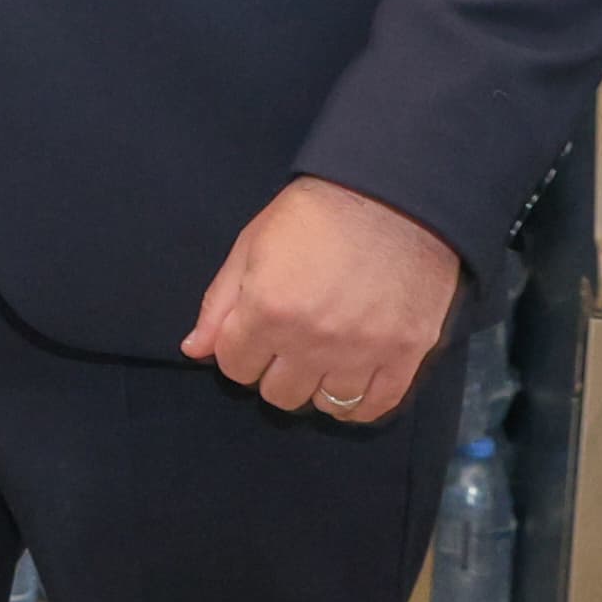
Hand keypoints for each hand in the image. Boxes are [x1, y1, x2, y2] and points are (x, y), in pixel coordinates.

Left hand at [185, 177, 461, 419]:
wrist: (393, 194)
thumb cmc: (315, 214)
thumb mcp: (252, 245)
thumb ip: (219, 303)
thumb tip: (195, 350)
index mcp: (268, 310)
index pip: (234, 367)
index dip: (238, 351)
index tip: (252, 334)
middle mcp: (312, 340)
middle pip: (278, 395)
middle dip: (274, 372)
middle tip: (288, 345)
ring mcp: (362, 351)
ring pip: (325, 405)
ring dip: (316, 386)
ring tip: (322, 358)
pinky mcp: (406, 354)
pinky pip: (375, 407)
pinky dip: (359, 404)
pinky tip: (351, 381)